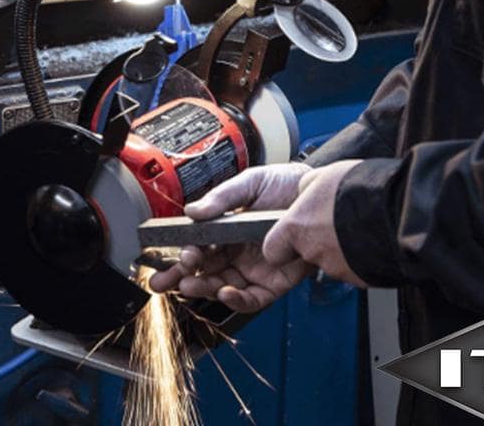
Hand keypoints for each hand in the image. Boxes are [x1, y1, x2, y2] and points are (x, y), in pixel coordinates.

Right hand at [148, 163, 312, 311]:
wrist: (320, 196)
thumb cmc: (286, 185)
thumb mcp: (251, 183)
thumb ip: (222, 198)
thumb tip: (192, 211)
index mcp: (225, 229)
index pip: (197, 246)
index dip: (183, 253)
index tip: (176, 254)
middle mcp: (236, 252)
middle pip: (202, 270)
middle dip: (180, 277)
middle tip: (164, 281)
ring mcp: (253, 269)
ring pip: (220, 286)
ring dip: (202, 288)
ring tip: (190, 285)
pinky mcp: (273, 283)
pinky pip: (250, 298)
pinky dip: (236, 300)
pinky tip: (224, 292)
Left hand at [263, 160, 366, 287]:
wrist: (398, 208)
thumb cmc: (359, 188)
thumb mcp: (321, 176)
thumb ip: (304, 189)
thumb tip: (301, 192)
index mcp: (296, 226)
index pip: (272, 249)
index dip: (280, 242)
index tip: (288, 235)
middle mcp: (311, 250)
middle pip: (303, 253)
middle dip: (315, 240)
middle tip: (331, 222)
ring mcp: (335, 266)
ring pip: (328, 260)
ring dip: (337, 246)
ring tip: (353, 226)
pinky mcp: (357, 277)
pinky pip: (351, 268)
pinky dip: (356, 256)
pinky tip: (366, 238)